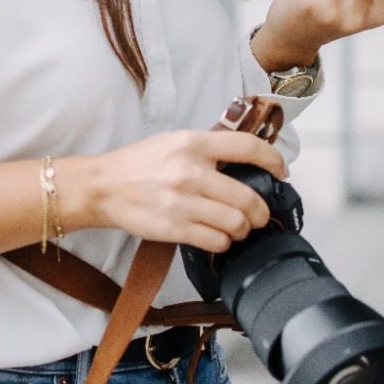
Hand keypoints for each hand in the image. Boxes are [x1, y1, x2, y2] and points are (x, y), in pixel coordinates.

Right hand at [90, 127, 288, 254]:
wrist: (102, 187)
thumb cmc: (137, 165)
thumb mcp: (173, 142)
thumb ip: (207, 149)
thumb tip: (244, 161)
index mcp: (193, 143)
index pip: (247, 147)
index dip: (274, 161)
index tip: (281, 173)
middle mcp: (190, 170)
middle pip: (248, 197)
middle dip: (260, 212)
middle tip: (258, 215)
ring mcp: (182, 201)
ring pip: (236, 223)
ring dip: (242, 230)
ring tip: (235, 228)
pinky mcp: (173, 227)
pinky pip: (215, 241)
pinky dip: (222, 242)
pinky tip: (215, 237)